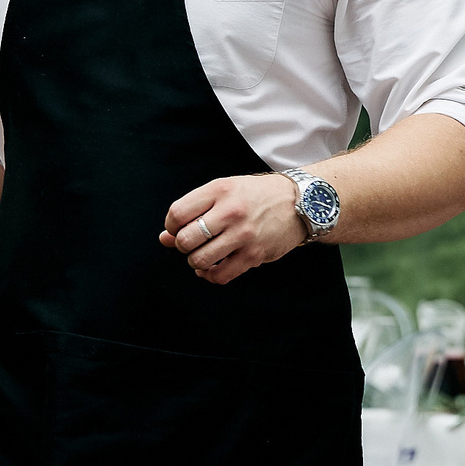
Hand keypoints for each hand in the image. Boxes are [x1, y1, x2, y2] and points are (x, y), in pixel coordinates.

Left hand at [161, 173, 304, 284]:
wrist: (300, 203)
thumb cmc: (257, 196)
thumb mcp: (225, 192)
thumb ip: (194, 211)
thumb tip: (164, 238)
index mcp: (220, 190)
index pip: (178, 213)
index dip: (171, 226)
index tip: (178, 229)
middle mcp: (230, 211)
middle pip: (186, 240)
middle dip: (183, 246)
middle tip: (192, 243)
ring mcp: (243, 234)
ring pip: (200, 260)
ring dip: (195, 261)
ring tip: (203, 255)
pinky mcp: (254, 254)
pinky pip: (220, 275)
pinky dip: (210, 275)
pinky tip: (211, 269)